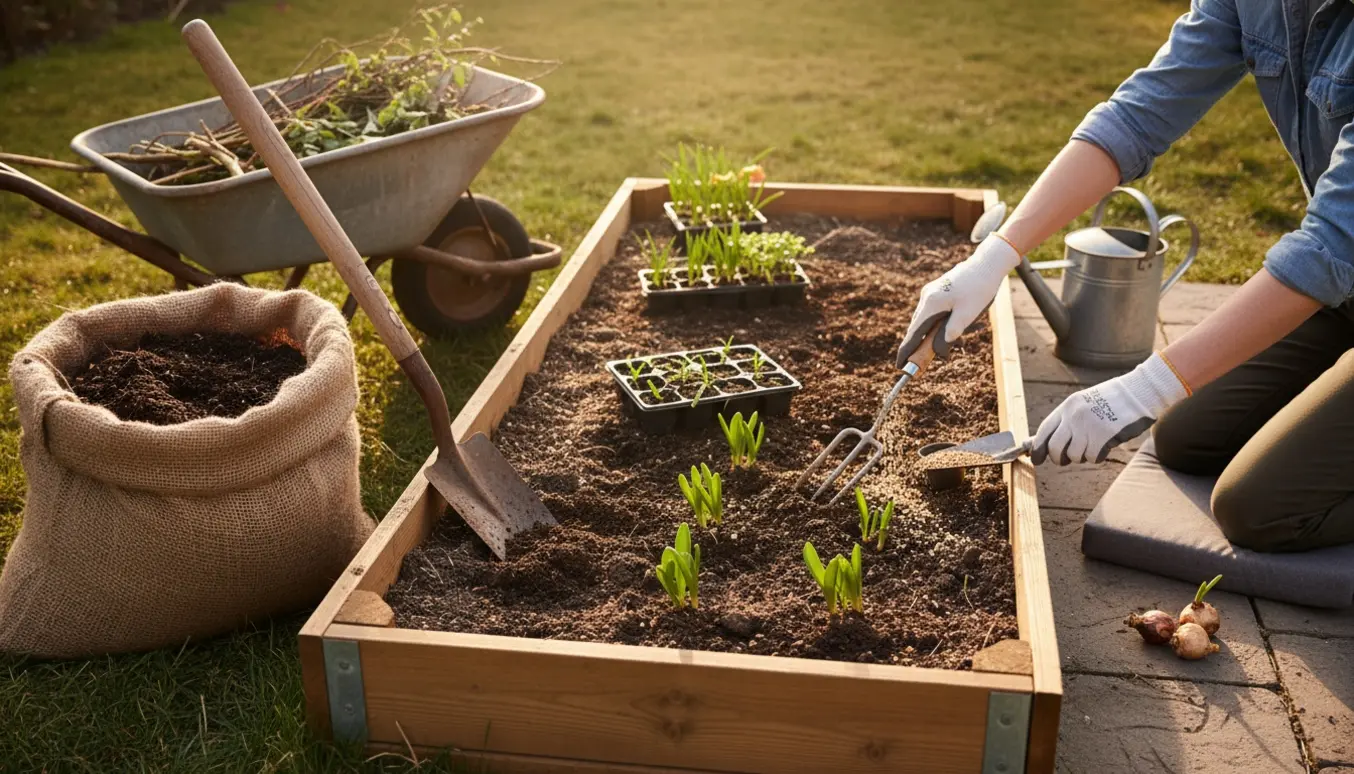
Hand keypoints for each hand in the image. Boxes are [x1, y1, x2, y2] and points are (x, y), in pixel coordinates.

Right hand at [897, 234, 1020, 363]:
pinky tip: (950, 329)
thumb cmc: (980, 288)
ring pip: (925, 320)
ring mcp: (931, 293)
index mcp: (931, 304)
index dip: (906, 351)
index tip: (900, 366)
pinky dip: (936, 324)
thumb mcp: (968, 314)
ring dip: (930, 335)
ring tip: (946, 346)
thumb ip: (951, 331)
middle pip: (917, 328)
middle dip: (919, 346)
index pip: (913, 333)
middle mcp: (927, 297)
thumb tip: (940, 349)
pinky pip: (932, 312)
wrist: (987, 264)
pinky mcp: (938, 291)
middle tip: (922, 363)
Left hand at [1032, 353, 1188, 464]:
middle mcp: (1074, 416)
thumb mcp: (1084, 404)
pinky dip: (1097, 456)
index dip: (1037, 448)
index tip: (1035, 459)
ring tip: (1092, 446)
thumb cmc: (1112, 401)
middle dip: (1058, 459)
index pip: (1043, 431)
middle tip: (1065, 460)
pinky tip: (1105, 447)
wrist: (1139, 392)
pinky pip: (1092, 457)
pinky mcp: (1103, 436)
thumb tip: (1049, 442)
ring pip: (1074, 456)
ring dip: (1082, 457)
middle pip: (1054, 448)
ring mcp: (1088, 426)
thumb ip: (1067, 420)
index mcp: (1067, 407)